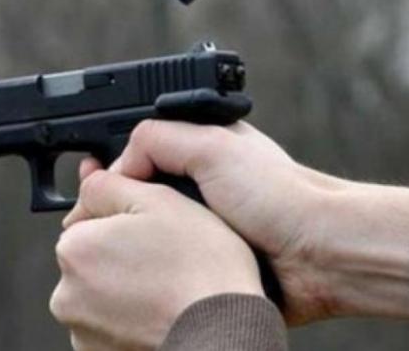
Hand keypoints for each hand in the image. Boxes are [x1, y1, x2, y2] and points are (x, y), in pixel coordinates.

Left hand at [50, 168, 263, 350]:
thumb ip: (112, 182)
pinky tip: (163, 308)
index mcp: (75, 249)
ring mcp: (83, 330)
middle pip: (95, 257)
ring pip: (104, 292)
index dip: (124, 217)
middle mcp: (67, 294)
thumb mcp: (160, 200)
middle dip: (123, 252)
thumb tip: (88, 177)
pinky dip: (133, 316)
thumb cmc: (201, 269)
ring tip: (169, 285)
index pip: (88, 218)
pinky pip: (114, 323)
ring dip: (128, 286)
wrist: (226, 330)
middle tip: (167, 256)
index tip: (154, 229)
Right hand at [65, 121, 408, 323]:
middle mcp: (202, 186)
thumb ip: (156, 140)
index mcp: (202, 150)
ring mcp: (206, 225)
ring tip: (121, 247)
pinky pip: (172, 262)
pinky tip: (146, 270)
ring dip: (138, 241)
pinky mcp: (211, 260)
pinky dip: (158, 266)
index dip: (114, 169)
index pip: (141, 151)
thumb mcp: (211, 147)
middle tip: (97, 223)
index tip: (91, 189)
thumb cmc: (278, 194)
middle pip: (142, 194)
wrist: (317, 254)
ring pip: (152, 232)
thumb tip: (117, 169)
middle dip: (121, 208)